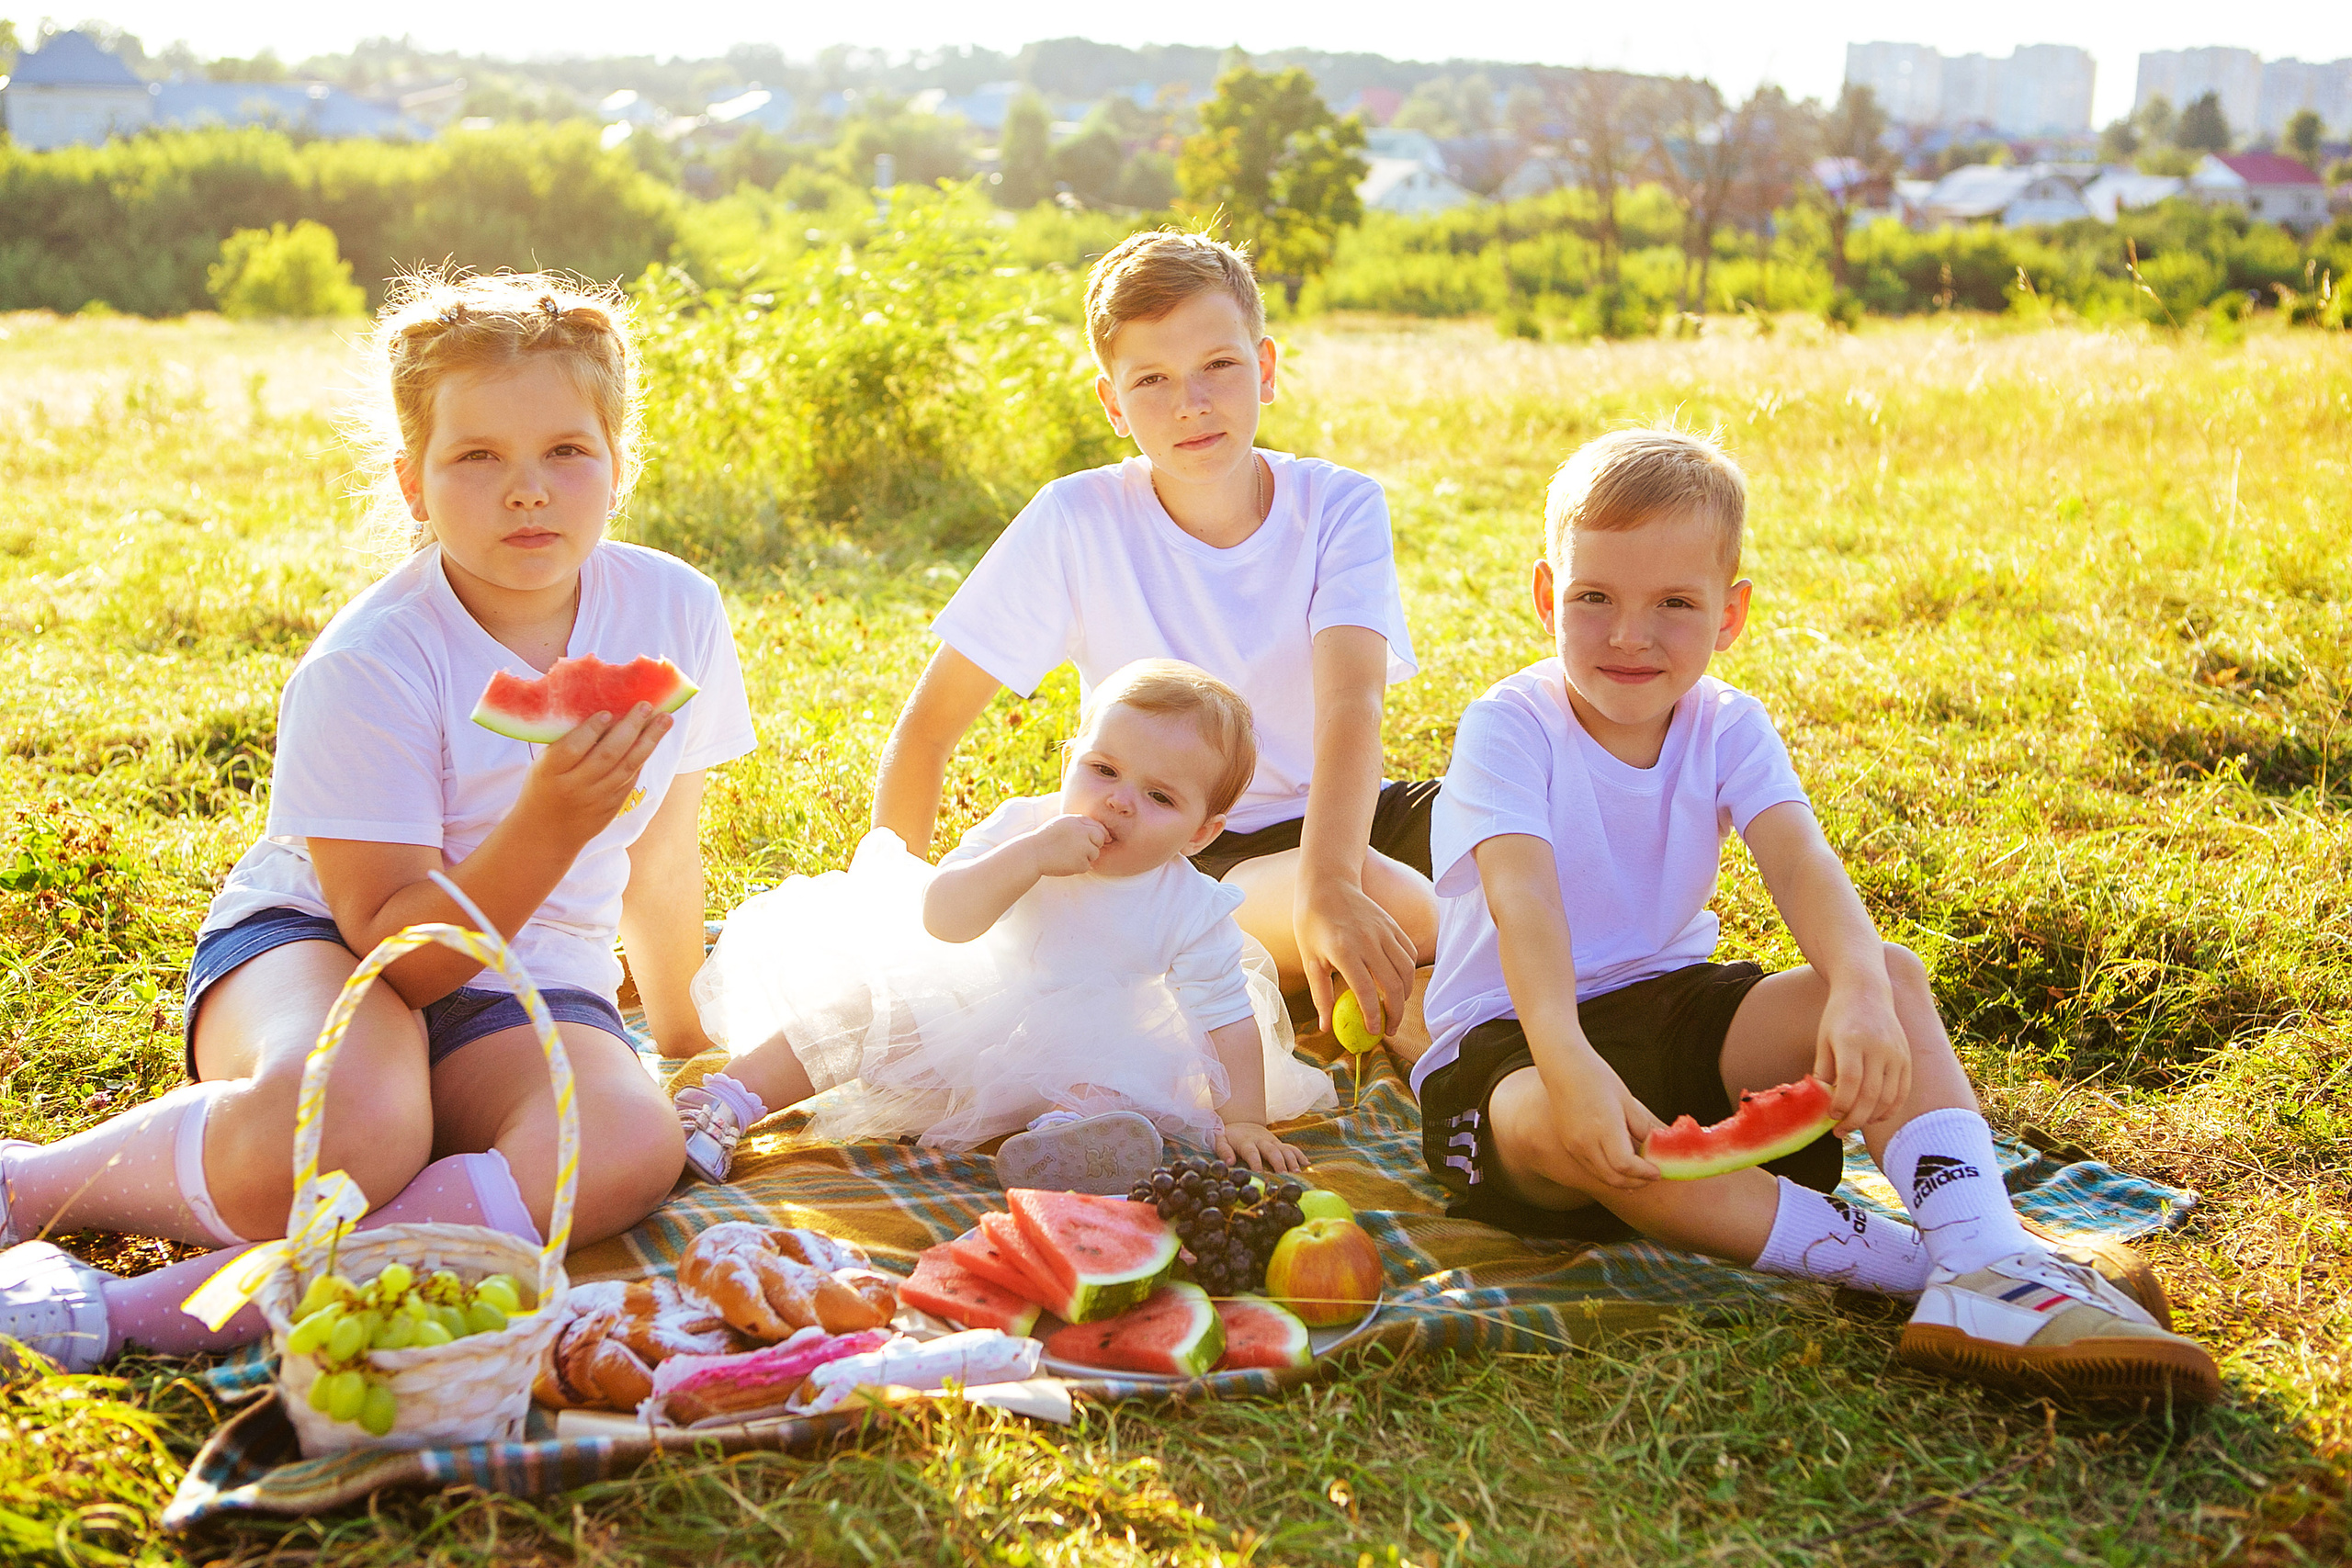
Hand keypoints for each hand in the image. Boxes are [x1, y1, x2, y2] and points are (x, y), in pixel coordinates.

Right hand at [517, 703, 672, 848]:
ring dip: (649, 741)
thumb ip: (566, 742)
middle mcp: (575, 787)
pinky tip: (654, 739)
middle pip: (607, 755)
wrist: (547, 832)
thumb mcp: (544, 764)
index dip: (591, 730)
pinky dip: (643, 757)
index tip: (607, 712)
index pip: (573, 748)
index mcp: (550, 772)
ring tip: (665, 719)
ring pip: (627, 767)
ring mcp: (596, 799)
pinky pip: (631, 778)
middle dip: (630, 728)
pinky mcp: (612, 807)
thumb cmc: (545, 785)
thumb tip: (600, 707)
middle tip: (646, 706)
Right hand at [1025, 814, 1106, 877]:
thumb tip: (1107, 835)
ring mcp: (1083, 849)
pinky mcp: (1081, 863)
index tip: (1085, 841)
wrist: (1033, 854)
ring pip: (1094, 854)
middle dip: (1092, 845)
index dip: (1095, 835)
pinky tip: (1065, 862)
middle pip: (1100, 840)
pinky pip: (1087, 866)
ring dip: (1085, 856)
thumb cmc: (1047, 838)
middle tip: (1075, 848)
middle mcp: (1083, 833)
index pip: (1098, 828)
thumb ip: (1082, 823)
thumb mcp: (1063, 822)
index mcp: (1077, 822)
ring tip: (1067, 855)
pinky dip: (1078, 867)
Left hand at [1216, 1121, 1307, 1174]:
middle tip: (1284, 1175)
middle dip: (1279, 1163)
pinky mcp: (1279, 1143)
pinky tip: (1307, 1165)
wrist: (1242, 1120)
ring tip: (1298, 1172)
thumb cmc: (1229, 1136)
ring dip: (1292, 1160)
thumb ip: (1223, 1150)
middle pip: (1272, 1151)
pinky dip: (1300, 1155)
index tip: (1260, 1174)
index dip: (1256, 1162)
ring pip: (1284, 1149)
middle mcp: (1262, 1141)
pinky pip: (1291, 1148)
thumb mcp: (1220, 1140)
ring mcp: (1273, 1141)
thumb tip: (1229, 1163)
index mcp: (1246, 1142)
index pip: (1252, 1152)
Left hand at [1295, 875, 1417, 1036]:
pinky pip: (1408, 953)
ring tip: (1395, 1009)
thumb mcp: (1310, 960)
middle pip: (1392, 985)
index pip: (1366, 991)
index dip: (1373, 1015)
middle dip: (1395, 1013)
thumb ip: (1321, 994)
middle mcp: (1368, 941)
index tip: (1373, 1032)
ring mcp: (1383, 931)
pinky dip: (1408, 973)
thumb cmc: (1312, 924)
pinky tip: (1399, 984)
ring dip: (1405, 994)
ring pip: (1407, 970)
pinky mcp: (1392, 925)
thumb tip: (1327, 1027)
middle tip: (1389, 1029)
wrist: (1327, 884)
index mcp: (1344, 950)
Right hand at [1541, 1051, 1664, 1193]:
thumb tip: (1650, 1145)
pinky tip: (1617, 1165)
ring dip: (1621, 1180)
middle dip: (1636, 1182)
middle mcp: (1586, 1142)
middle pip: (1614, 1177)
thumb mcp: (1627, 1100)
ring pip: (1601, 1176)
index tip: (1657, 1171)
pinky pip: (1590, 1167)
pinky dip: (1607, 1171)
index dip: (1644, 1173)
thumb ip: (1640, 1126)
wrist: (1564, 1068)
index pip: (1626, 1165)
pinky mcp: (1568, 1145)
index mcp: (1604, 1129)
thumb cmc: (1598, 1078)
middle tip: (1651, 1176)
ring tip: (1637, 1174)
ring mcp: (1574, 1146)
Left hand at [1812, 981, 1911, 1133]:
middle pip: (1871, 1094)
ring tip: (1854, 1124)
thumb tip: (1821, 1104)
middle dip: (1854, 1119)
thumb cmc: (1839, 1016)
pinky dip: (1890, 1109)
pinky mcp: (1906, 1058)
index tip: (1830, 1116)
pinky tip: (1875, 1117)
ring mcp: (1896, 1053)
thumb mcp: (1823, 1040)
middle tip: (1839, 1131)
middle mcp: (1878, 1047)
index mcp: (1852, 1041)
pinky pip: (1902, 1091)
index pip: (1850, 1082)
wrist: (1866, 990)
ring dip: (1871, 1118)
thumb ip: (1824, 1071)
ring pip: (1889, 1097)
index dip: (1841, 1104)